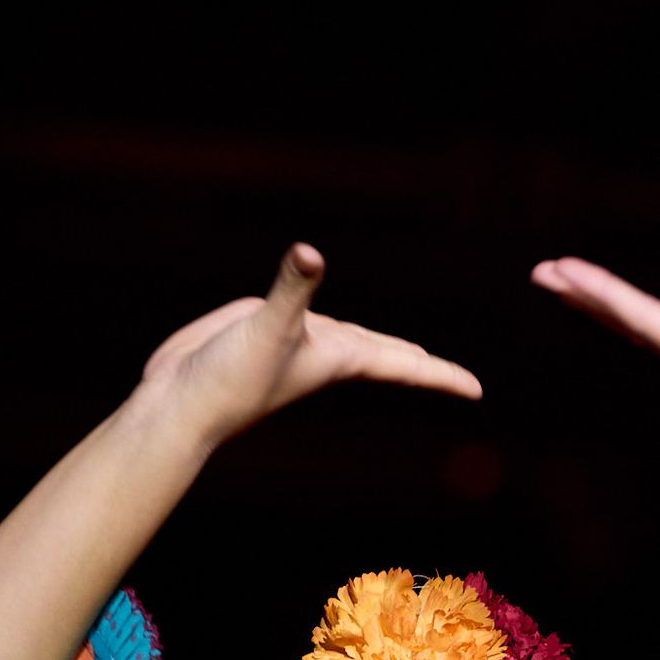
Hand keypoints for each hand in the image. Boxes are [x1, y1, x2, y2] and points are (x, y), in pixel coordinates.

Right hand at [140, 242, 482, 453]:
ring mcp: (297, 347)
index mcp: (339, 359)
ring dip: (382, 350)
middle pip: (388, 358)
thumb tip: (312, 253)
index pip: (405, 367)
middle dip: (420, 367)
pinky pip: (312, 324)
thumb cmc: (228, 379)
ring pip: (354, 345)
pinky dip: (332, 323)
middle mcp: (326, 356)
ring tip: (409, 356)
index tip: (479, 392)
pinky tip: (328, 321)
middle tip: (452, 378)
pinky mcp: (266, 334)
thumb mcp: (266, 326)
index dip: (443, 377)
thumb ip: (292, 288)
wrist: (181, 405)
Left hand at [530, 256, 659, 540]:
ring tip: (572, 283)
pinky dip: (649, 322)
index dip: (603, 290)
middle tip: (541, 270)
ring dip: (612, 307)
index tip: (560, 272)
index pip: (646, 318)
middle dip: (589, 295)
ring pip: (652, 331)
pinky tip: (635, 318)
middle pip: (635, 322)